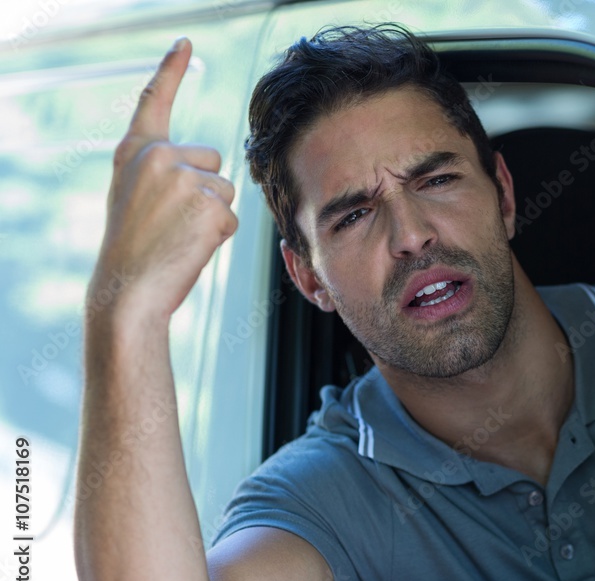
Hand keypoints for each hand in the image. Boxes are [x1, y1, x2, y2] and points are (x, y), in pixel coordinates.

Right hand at [92, 37, 237, 324]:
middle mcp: (159, 156)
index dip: (170, 71)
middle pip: (214, 159)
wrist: (128, 289)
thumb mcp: (137, 196)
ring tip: (179, 236)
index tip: (185, 44)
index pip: (154, 101)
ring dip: (213, 215)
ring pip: (227, 190)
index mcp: (136, 151)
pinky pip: (232, 218)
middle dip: (206, 188)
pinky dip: (218, 236)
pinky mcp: (210, 203)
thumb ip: (165, 171)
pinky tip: (190, 247)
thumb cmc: (135, 249)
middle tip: (173, 222)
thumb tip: (213, 171)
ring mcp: (185, 177)